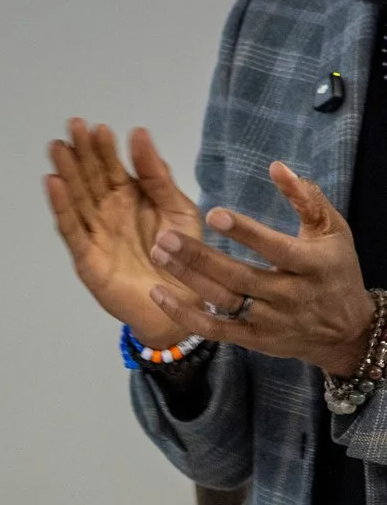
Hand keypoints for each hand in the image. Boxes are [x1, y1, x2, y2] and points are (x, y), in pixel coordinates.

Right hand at [45, 120, 205, 347]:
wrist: (187, 302)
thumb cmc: (184, 256)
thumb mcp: (177, 208)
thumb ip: (157, 175)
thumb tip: (139, 133)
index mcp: (129, 199)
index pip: (111, 168)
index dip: (103, 148)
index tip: (97, 126)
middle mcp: (108, 213)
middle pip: (90, 178)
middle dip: (80, 153)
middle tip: (71, 126)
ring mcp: (95, 234)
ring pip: (77, 198)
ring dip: (66, 173)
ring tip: (56, 148)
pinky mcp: (86, 257)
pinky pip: (72, 228)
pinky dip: (62, 206)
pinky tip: (54, 184)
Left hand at [142, 163, 375, 376]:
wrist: (347, 331)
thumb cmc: (335, 270)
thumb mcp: (333, 231)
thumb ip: (306, 198)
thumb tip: (277, 166)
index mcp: (313, 265)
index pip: (276, 248)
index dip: (245, 233)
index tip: (213, 214)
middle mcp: (291, 295)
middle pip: (239, 276)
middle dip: (200, 257)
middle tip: (165, 237)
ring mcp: (271, 320)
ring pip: (223, 300)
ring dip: (187, 278)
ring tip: (158, 254)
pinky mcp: (254, 338)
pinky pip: (214, 329)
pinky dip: (184, 314)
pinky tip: (158, 293)